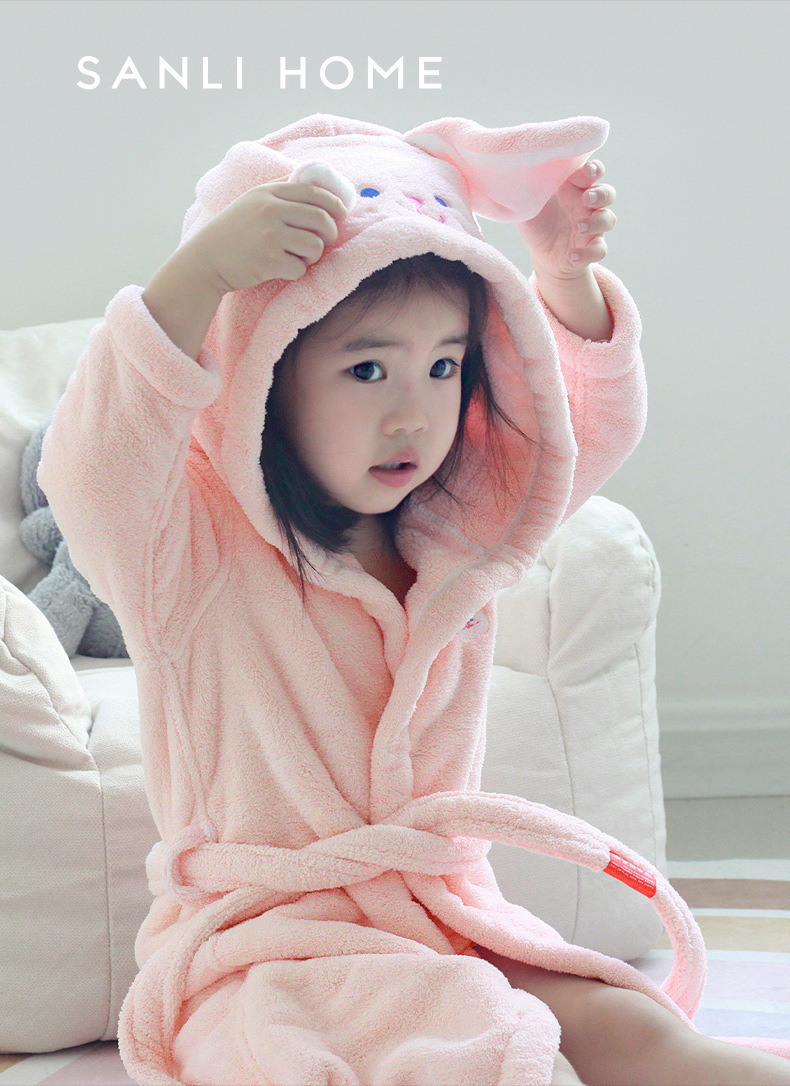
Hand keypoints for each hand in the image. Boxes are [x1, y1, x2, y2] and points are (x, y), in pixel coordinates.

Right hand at [182, 181, 348, 295]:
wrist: (205, 260)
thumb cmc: (232, 235)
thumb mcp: (251, 204)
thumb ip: (279, 199)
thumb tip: (319, 200)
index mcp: (268, 193)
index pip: (313, 192)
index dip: (334, 203)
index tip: (342, 214)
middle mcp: (270, 210)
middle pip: (321, 219)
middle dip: (329, 234)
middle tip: (323, 242)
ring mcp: (270, 235)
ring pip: (315, 246)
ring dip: (312, 256)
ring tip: (297, 258)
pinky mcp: (269, 260)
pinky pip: (300, 268)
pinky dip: (295, 272)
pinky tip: (280, 269)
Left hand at [516, 160, 616, 280]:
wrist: (543, 255)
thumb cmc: (537, 222)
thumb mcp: (526, 207)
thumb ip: (526, 192)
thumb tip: (515, 176)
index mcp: (574, 188)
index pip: (592, 173)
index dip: (593, 170)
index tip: (586, 171)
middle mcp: (587, 205)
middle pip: (607, 193)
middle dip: (601, 194)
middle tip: (586, 198)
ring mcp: (592, 226)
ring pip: (608, 219)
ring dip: (596, 222)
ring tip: (578, 228)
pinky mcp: (591, 248)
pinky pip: (599, 249)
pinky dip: (588, 253)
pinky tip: (573, 255)